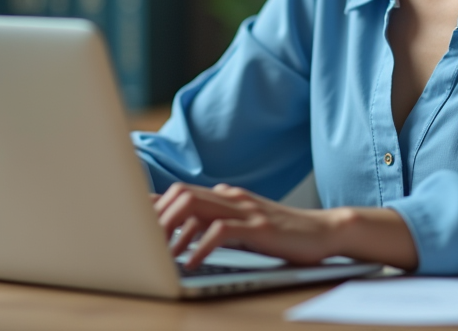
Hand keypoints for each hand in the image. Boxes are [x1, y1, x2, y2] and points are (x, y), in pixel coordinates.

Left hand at [153, 182, 344, 269]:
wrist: (325, 231)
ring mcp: (245, 209)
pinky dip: (201, 247)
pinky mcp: (258, 226)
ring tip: (163, 254)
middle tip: (145, 245)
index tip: (132, 224)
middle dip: (158, 219)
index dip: (154, 206)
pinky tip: (194, 264)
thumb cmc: (285, 231)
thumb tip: (191, 219)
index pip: (181, 192)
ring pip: (196, 207)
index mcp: (226, 196)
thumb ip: (221, 217)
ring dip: (174, 231)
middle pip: (181, 195)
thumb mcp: (247, 221)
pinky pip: (221, 231)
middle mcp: (231, 197)